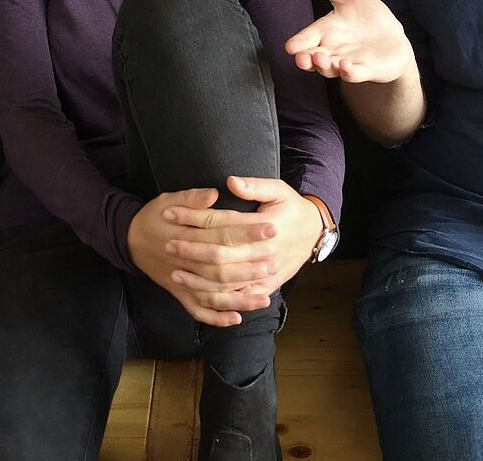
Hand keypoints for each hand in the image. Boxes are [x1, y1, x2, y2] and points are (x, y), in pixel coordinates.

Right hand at [128, 189, 272, 327]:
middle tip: (274, 262)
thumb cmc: (153, 217)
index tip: (270, 229)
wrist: (129, 240)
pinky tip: (236, 319)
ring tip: (264, 297)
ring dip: (239, 298)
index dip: (247, 232)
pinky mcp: (179, 294)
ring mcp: (182, 282)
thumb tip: (215, 194)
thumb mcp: (168, 200)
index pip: (222, 234)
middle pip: (221, 268)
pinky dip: (216, 318)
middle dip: (249, 266)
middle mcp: (185, 262)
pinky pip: (198, 310)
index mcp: (186, 235)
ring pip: (213, 294)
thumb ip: (192, 198)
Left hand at [164, 177, 321, 306]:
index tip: (170, 212)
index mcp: (264, 226)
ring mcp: (265, 274)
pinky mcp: (265, 288)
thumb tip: (230, 182)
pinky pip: (237, 299)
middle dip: (190, 249)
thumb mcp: (279, 190)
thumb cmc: (292, 208)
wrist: (314, 234)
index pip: (221, 222)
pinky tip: (199, 295)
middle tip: (168, 243)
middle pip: (220, 254)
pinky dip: (218, 300)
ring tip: (175, 271)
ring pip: (226, 282)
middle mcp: (263, 252)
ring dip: (198, 278)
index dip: (193, 217)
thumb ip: (255, 186)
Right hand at [285, 0, 416, 83]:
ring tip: (320, 59)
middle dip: (306, 59)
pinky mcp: (367, 70)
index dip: (298, 43)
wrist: (393, 38)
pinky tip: (346, 67)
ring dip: (324, 66)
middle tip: (301, 58)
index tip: (290, 46)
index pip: (307, 39)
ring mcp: (349, 62)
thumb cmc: (366, 18)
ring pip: (331, 68)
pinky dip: (350, 73)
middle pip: (314, 58)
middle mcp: (333, 51)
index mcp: (326, 32)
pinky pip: (356, 74)